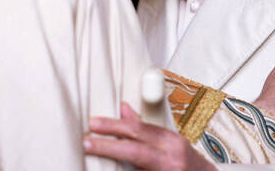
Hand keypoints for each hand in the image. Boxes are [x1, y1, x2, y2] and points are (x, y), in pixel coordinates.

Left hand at [84, 102, 215, 170]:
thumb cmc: (188, 163)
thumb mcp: (169, 142)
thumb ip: (145, 129)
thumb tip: (123, 108)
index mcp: (171, 141)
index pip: (139, 130)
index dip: (114, 126)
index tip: (94, 124)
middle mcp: (171, 158)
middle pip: (134, 150)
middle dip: (107, 145)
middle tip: (86, 141)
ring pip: (135, 168)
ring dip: (113, 162)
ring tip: (93, 155)